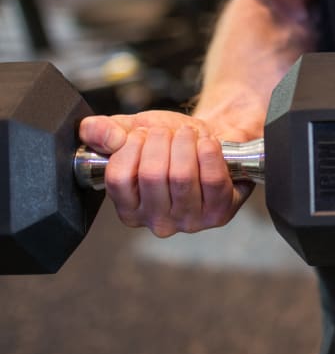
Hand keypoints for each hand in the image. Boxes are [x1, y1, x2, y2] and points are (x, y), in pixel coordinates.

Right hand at [78, 111, 255, 236]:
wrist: (212, 143)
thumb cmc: (171, 144)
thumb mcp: (133, 131)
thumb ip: (104, 131)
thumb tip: (97, 131)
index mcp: (129, 209)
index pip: (119, 178)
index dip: (131, 146)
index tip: (142, 133)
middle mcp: (157, 222)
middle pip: (152, 175)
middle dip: (161, 141)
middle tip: (169, 131)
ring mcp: (189, 221)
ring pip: (182, 176)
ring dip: (185, 144)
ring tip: (188, 134)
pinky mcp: (219, 213)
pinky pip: (212, 180)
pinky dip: (209, 153)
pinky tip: (208, 143)